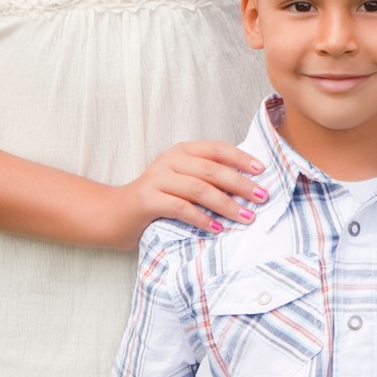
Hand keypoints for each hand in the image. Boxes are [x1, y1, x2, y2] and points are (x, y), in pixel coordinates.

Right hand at [110, 141, 269, 248]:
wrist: (114, 215)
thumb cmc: (155, 201)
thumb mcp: (181, 183)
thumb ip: (205, 180)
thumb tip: (245, 189)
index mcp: (181, 152)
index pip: (216, 148)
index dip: (240, 158)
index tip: (262, 170)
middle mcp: (169, 160)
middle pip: (212, 169)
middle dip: (240, 184)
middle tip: (262, 197)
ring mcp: (157, 178)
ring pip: (199, 188)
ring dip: (226, 204)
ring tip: (246, 217)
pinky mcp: (148, 199)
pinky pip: (180, 207)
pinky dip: (201, 218)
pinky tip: (216, 228)